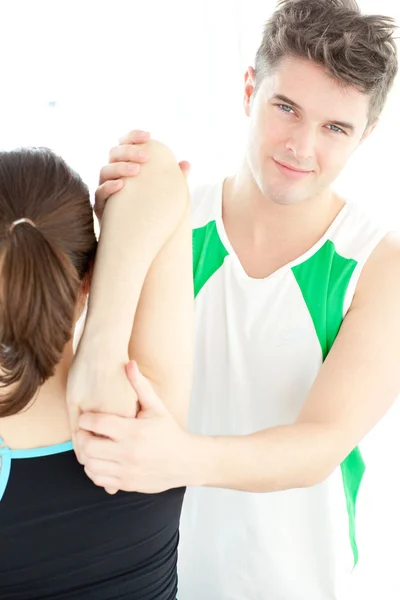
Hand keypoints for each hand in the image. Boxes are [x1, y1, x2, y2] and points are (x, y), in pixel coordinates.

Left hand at [77, 361, 193, 492]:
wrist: (186, 461)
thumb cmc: (169, 431)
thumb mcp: (156, 406)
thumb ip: (140, 385)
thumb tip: (129, 362)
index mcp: (134, 431)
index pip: (97, 423)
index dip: (86, 418)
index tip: (87, 417)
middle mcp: (129, 452)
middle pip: (88, 446)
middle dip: (82, 437)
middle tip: (86, 432)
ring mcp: (127, 471)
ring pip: (90, 465)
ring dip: (86, 455)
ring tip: (93, 445)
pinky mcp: (126, 484)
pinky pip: (98, 479)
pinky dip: (93, 470)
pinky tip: (100, 460)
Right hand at [95, 130, 190, 220]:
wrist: (138, 241)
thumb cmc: (151, 213)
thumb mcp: (164, 195)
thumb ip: (173, 180)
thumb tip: (186, 163)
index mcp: (127, 167)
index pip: (126, 144)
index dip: (134, 137)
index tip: (149, 136)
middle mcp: (113, 175)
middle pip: (114, 153)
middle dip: (129, 151)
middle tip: (146, 156)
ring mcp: (105, 190)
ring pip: (105, 171)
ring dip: (120, 168)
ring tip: (136, 170)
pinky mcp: (101, 207)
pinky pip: (100, 193)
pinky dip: (109, 187)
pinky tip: (121, 186)